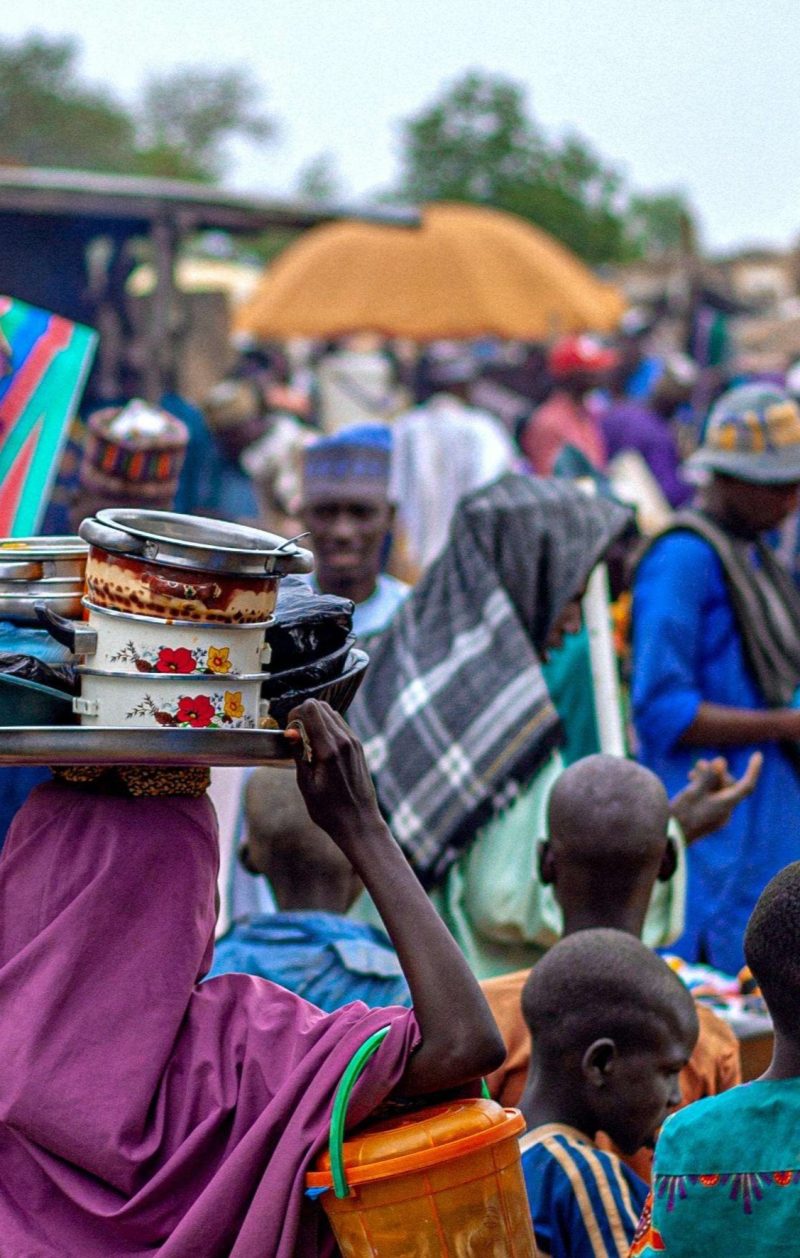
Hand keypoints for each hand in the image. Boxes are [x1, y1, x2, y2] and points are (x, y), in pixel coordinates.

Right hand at [286, 699, 384, 854]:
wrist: (359, 823)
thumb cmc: (330, 810)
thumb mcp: (306, 784)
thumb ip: (298, 754)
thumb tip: (290, 732)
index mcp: (329, 748)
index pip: (311, 709)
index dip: (294, 713)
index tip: (289, 730)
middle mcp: (344, 740)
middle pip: (321, 706)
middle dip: (304, 714)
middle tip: (295, 734)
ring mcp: (354, 742)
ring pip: (332, 713)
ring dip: (316, 720)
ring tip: (306, 742)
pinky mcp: (358, 747)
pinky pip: (341, 725)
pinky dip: (327, 727)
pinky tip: (319, 747)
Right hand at [670, 752, 762, 843]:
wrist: (669, 840)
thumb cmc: (681, 814)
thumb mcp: (693, 791)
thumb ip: (708, 776)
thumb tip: (721, 760)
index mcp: (726, 806)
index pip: (746, 785)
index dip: (753, 770)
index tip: (757, 755)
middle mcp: (725, 812)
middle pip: (729, 786)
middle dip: (717, 772)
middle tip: (700, 763)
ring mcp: (716, 817)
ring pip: (718, 792)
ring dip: (708, 779)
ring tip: (691, 772)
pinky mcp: (707, 819)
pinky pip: (711, 799)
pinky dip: (704, 788)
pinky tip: (690, 782)